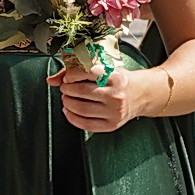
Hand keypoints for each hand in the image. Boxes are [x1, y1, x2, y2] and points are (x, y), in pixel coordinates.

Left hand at [47, 60, 168, 130]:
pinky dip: (72, 117)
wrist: (142, 94)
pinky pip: (85, 124)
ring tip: (67, 98)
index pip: (86, 73)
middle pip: (81, 91)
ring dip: (67, 102)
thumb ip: (77, 71)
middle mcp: (116, 95)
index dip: (71, 74)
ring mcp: (114, 112)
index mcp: (115, 77)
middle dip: (66, 89)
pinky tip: (69, 110)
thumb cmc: (120, 80)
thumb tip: (51, 80)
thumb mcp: (104, 69)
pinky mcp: (111, 125)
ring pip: (80, 108)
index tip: (69, 76)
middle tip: (65, 88)